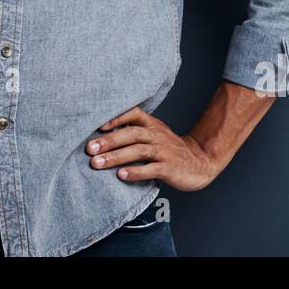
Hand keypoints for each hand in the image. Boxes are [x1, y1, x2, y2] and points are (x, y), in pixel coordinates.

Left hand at [85, 105, 216, 191]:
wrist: (200, 162)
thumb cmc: (169, 149)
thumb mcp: (154, 134)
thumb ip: (133, 131)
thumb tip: (101, 134)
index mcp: (152, 124)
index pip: (133, 113)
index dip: (115, 117)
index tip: (97, 125)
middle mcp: (156, 135)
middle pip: (131, 134)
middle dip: (108, 141)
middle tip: (89, 149)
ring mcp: (163, 151)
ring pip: (138, 151)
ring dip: (116, 157)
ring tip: (97, 163)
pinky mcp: (169, 168)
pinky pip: (151, 169)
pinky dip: (135, 172)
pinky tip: (121, 175)